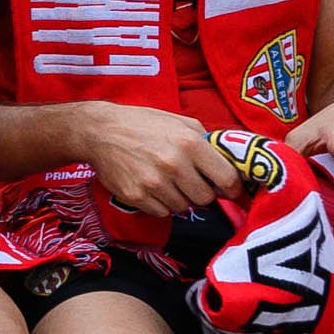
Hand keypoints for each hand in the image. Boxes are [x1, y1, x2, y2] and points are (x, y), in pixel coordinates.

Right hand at [74, 104, 248, 217]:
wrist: (100, 132)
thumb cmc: (143, 123)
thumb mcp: (180, 122)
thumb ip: (206, 140)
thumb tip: (228, 161)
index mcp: (190, 143)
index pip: (226, 178)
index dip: (232, 188)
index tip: (230, 190)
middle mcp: (174, 164)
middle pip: (205, 198)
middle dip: (202, 192)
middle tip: (192, 182)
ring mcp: (154, 183)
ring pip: (184, 207)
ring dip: (180, 198)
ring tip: (167, 181)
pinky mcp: (137, 196)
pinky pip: (162, 212)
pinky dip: (161, 204)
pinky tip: (152, 187)